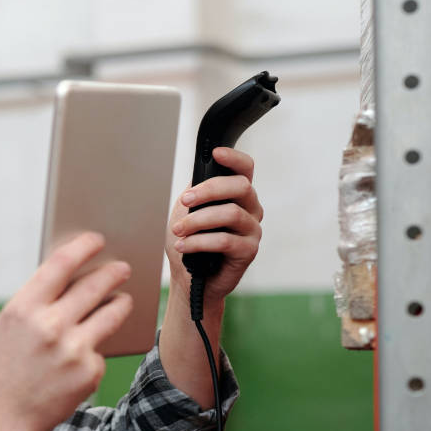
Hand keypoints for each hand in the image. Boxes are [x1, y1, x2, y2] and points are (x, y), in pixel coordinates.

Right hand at [0, 232, 132, 430]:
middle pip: (95, 285)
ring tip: (123, 299)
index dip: (83, 246)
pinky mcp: (89, 373)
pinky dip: (95, 350)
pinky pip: (100, 350)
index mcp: (23, 308)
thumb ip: (38, 300)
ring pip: (112, 313)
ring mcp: (73, 351)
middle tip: (123, 267)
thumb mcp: (10, 325)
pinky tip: (83, 355)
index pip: (61, 263)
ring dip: (121, 302)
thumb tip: (77, 274)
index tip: (96, 239)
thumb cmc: (3, 365)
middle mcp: (50, 326)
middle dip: (113, 272)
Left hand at [166, 147, 263, 303]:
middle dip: (208, 190)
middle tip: (184, 201)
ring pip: (230, 214)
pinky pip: (225, 240)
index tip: (216, 153)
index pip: (245, 168)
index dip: (234, 158)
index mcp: (237, 194)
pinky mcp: (249, 251)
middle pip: (240, 186)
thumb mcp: (188, 211)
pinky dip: (199, 242)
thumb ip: (196, 192)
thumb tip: (196, 181)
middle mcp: (250, 208)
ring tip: (177, 230)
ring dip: (198, 220)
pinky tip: (183, 246)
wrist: (189, 277)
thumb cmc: (191, 241)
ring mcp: (252, 229)